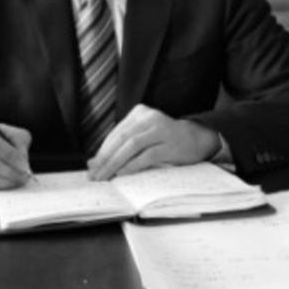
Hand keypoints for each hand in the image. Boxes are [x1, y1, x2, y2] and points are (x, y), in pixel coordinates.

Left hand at [87, 104, 219, 180]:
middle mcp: (150, 117)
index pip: (116, 132)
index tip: (92, 165)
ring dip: (115, 163)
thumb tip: (94, 162)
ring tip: (106, 176)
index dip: (102, 150)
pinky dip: (133, 165)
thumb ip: (120, 146)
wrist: (195, 138)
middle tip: (95, 174)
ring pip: (132, 146)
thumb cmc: (164, 139)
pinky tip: (123, 173)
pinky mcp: (170, 144)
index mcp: (140, 112)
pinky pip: (147, 155)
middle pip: (121, 138)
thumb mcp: (143, 136)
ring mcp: (161, 130)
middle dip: (105, 158)